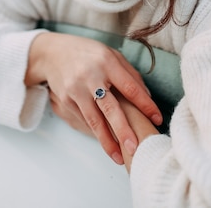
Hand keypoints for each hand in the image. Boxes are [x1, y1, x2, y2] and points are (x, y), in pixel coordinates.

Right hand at [25, 32, 162, 163]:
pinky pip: (84, 120)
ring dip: (107, 141)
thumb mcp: (110, 54)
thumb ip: (129, 74)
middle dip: (123, 130)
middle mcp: (91, 76)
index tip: (157, 118)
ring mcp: (76, 89)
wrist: (53, 53)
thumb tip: (147, 97)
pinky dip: (96, 133)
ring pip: (94, 120)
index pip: (130, 86)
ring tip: (119, 157)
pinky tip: (106, 142)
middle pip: (110, 107)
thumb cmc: (88, 54)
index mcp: (107, 62)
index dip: (145, 104)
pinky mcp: (65, 100)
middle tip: (135, 147)